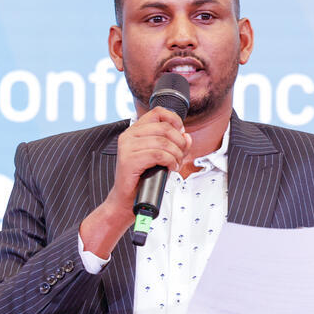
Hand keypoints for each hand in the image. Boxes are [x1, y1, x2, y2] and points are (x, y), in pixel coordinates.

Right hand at [80, 108, 190, 257]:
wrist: (127, 201)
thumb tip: (187, 136)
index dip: (174, 119)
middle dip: (179, 142)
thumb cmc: (143, 179)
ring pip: (163, 142)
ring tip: (175, 164)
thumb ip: (175, 146)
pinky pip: (158, 154)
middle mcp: (128, 136)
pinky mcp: (129, 160)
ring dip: (176, 154)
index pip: (157, 112)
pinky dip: (170, 161)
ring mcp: (127, 147)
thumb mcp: (163, 158)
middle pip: (164, 128)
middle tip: (180, 154)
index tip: (181, 133)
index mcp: (134, 131)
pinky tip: (171, 168)